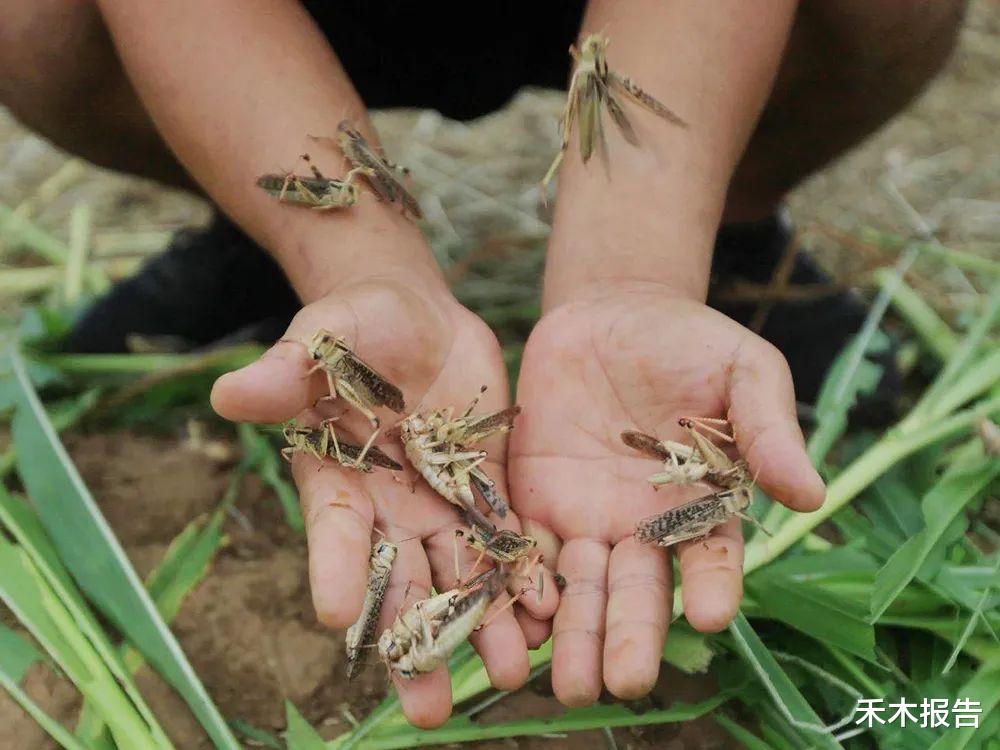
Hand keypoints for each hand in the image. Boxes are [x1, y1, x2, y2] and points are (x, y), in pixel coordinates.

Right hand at [211, 277, 558, 727]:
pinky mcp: (485, 490)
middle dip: (416, 643)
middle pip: (401, 582)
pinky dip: (524, 576)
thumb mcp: (322, 338)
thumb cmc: (355, 325)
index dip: (336, 571)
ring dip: (482, 627)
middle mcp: (389, 508)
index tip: (337, 619)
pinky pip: (505, 539)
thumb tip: (227, 392)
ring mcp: (440, 504)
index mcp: (339, 480)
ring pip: (460, 575)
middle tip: (428, 709)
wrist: (416, 321)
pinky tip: (550, 614)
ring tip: (509, 677)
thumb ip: (285, 370)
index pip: (336, 534)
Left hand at [508, 287, 824, 704]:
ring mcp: (587, 518)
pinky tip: (518, 623)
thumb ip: (768, 428)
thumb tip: (812, 494)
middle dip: (631, 635)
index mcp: (702, 502)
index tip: (711, 614)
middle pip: (638, 590)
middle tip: (625, 682)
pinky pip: (525, 549)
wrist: (611, 314)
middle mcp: (644, 525)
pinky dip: (520, 586)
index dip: (714, 584)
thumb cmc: (689, 342)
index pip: (711, 554)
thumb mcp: (742, 370)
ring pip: (580, 587)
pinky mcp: (536, 500)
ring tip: (568, 682)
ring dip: (574, 633)